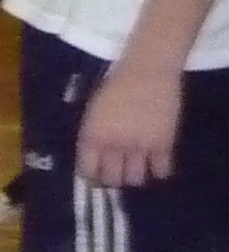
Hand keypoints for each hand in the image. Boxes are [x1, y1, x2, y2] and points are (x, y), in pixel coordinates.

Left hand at [79, 60, 180, 187]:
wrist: (147, 72)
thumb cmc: (115, 85)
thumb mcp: (93, 111)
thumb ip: (93, 134)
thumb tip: (93, 155)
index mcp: (92, 136)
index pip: (87, 170)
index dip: (90, 176)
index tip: (94, 176)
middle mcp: (114, 145)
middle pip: (112, 179)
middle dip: (112, 179)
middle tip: (115, 173)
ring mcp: (140, 146)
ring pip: (135, 179)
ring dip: (134, 176)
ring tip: (134, 167)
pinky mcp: (164, 144)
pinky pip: (161, 171)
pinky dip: (158, 170)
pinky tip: (155, 162)